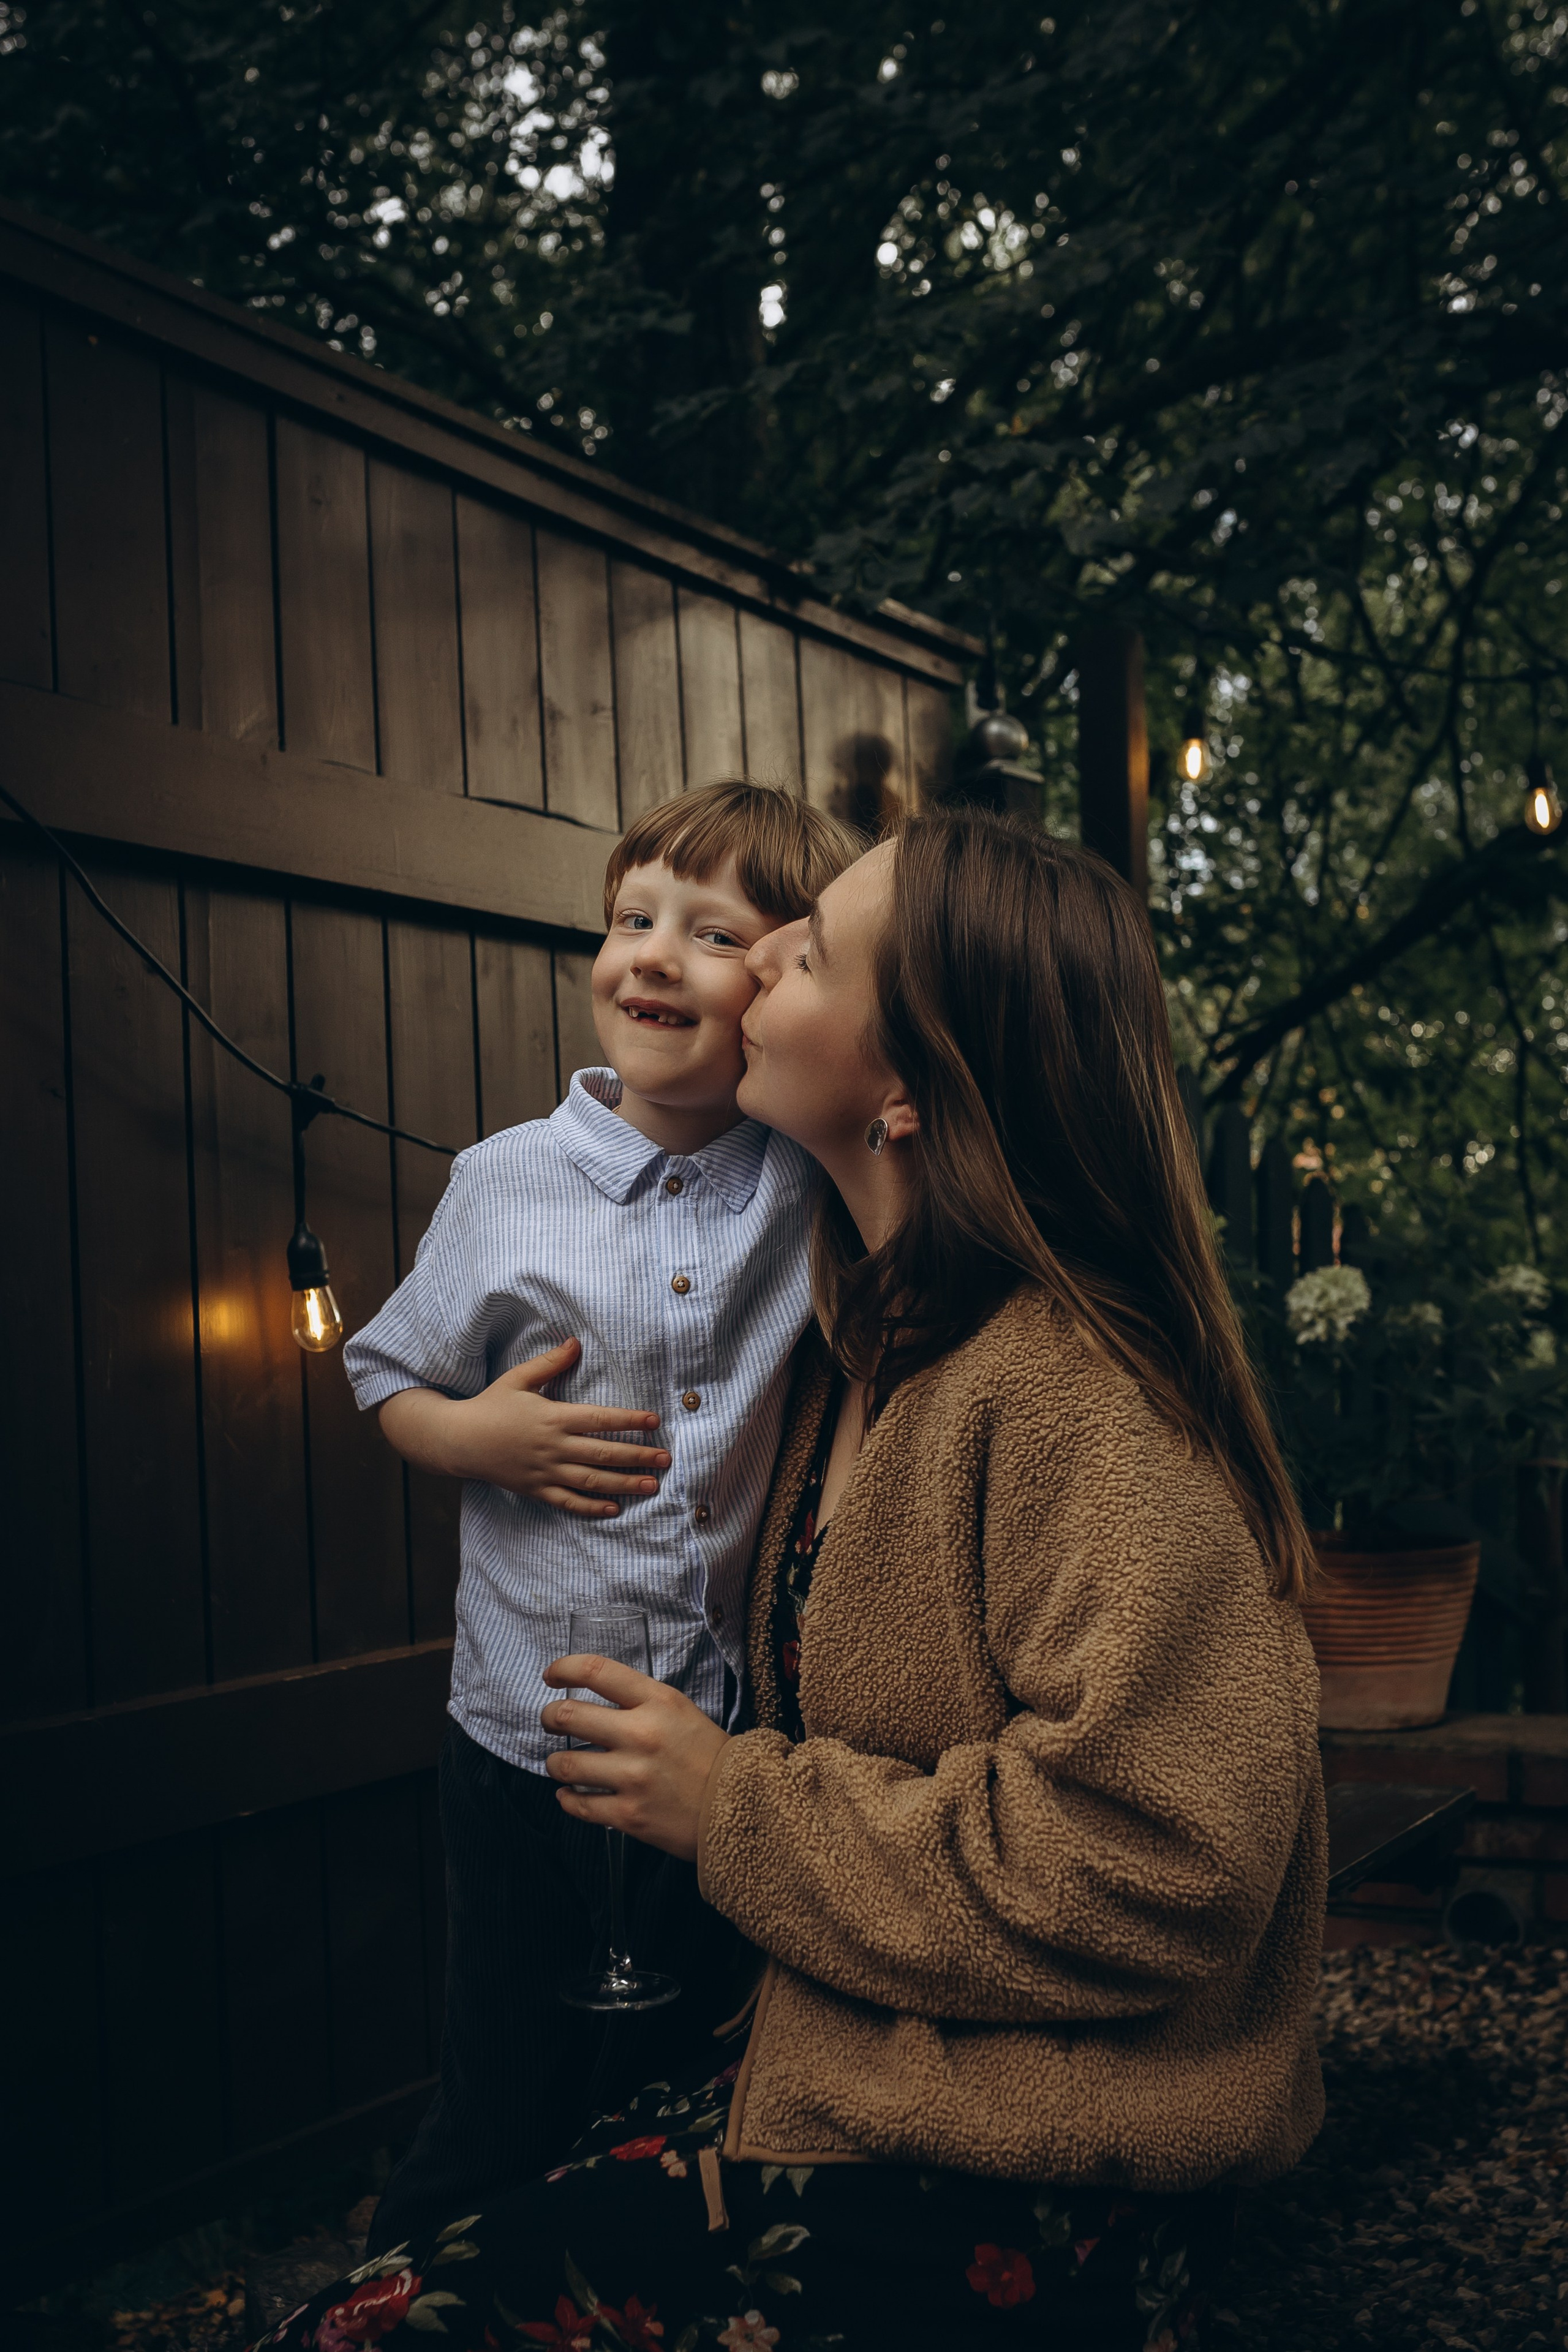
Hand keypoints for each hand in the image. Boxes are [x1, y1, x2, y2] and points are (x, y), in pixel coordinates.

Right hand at [378, 1338, 669, 1517]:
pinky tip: (614, 1508)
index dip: (629, 1421)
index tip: (654, 1422)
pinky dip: (591, 1507)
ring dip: (625, 1485)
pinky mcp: (535, 1490)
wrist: (458, 1440)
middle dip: (638, 1457)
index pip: (599, 1420)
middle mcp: (552, 1447)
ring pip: (592, 1482)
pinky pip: (568, 1502)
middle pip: (603, 1454)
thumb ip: (550, 1362)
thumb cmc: (490, 1405)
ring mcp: (545, 1472)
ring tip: (652, 1486)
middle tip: (666, 1459)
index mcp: (552, 1417)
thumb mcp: (518, 1378)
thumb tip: (576, 1341)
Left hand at [541, 1655, 729, 1861]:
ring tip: (562, 1764)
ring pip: (564, 1764)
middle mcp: (642, 1735)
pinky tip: (570, 1794)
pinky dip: (567, 1798)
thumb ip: (640, 1702)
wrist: (743, 1805)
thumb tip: (596, 1699)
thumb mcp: (681, 1711)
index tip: (551, 1675)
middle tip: (551, 1721)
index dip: (564, 1668)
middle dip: (549, 1717)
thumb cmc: (710, 1755)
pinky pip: (578, 1805)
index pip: (596, 1672)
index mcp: (658, 1701)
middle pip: (568, 1716)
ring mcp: (633, 1777)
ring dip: (555, 1763)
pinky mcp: (629, 1815)